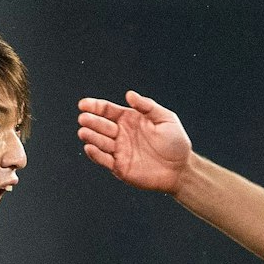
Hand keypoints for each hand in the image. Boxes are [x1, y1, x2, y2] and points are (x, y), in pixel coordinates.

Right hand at [76, 91, 192, 193]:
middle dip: (91, 121)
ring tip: (83, 132)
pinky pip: (104, 160)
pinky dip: (95, 154)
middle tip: (84, 119)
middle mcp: (121, 134)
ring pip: (100, 142)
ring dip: (90, 137)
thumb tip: (129, 94)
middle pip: (101, 125)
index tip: (83, 104)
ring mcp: (119, 151)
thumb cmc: (175, 141)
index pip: (107, 110)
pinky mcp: (120, 167)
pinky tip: (89, 147)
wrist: (181, 169)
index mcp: (129, 119)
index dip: (95, 106)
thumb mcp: (165, 118)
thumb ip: (147, 106)